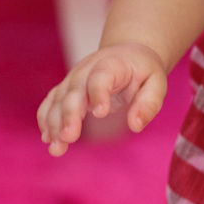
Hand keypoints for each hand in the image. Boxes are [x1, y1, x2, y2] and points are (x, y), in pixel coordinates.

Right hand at [37, 43, 166, 156]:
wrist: (128, 56)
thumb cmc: (143, 72)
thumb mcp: (157, 84)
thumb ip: (149, 103)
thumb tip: (136, 125)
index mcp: (113, 63)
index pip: (102, 75)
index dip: (98, 92)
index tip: (100, 114)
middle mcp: (88, 68)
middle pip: (74, 89)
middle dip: (69, 114)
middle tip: (69, 137)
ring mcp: (74, 78)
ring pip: (59, 98)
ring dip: (54, 123)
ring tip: (57, 147)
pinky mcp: (66, 89)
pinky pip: (51, 102)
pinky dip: (46, 119)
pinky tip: (48, 138)